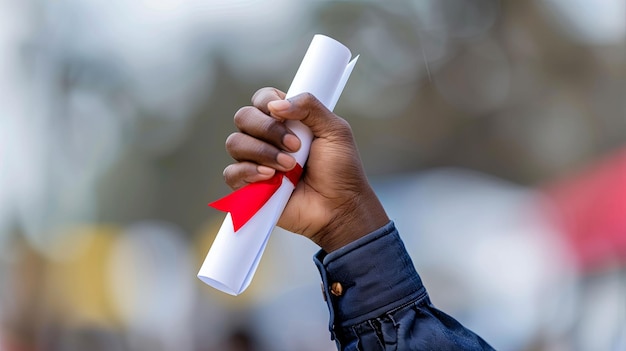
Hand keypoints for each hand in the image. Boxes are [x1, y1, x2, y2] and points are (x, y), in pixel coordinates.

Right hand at [222, 87, 388, 251]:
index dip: (268, 103)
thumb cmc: (341, 170)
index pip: (261, 99)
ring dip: (263, 152)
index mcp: (285, 120)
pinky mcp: (250, 186)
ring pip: (235, 143)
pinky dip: (249, 172)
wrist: (339, 206)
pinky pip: (232, 173)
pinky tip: (271, 177)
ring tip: (290, 167)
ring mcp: (256, 162)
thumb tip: (275, 105)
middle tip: (296, 147)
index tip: (288, 117)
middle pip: (243, 117)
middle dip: (268, 129)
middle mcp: (266, 138)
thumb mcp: (335, 130)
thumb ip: (310, 106)